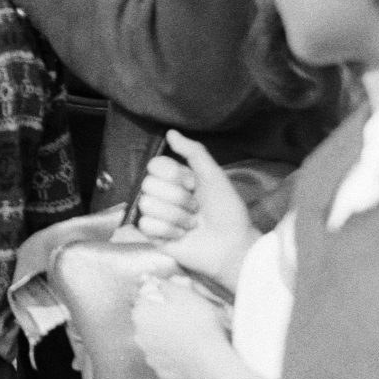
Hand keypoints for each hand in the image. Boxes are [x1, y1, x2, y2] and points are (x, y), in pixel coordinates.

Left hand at [131, 272, 228, 378]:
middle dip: (161, 317)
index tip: (175, 302)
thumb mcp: (184, 294)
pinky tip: (186, 352)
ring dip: (165, 336)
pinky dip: (171, 354)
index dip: (160, 298)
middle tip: (184, 319)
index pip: (144, 299)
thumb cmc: (199, 323)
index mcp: (141, 312)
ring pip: (154, 339)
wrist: (210, 359)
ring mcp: (148, 354)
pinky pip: (164, 357)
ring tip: (187, 337)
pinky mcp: (159, 370)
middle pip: (148, 320)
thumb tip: (152, 282)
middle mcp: (138, 334)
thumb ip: (164, 286)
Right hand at [135, 130, 258, 288]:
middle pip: (148, 184)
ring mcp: (155, 214)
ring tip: (191, 225)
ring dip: (176, 217)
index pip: (154, 165)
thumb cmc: (227, 211)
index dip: (174, 176)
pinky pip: (146, 225)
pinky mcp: (151, 235)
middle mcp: (161, 193)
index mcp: (174, 178)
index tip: (193, 185)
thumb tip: (170, 132)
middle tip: (196, 210)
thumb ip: (194, 152)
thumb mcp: (214, 176)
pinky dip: (169, 231)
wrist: (232, 246)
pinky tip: (181, 236)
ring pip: (147, 205)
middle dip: (178, 199)